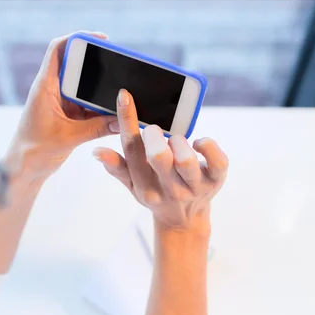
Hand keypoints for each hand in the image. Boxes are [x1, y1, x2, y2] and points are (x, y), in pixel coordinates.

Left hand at [9, 32, 119, 180]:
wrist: (24, 170)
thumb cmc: (34, 151)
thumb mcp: (68, 138)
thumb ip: (96, 128)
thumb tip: (121, 119)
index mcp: (45, 87)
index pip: (58, 50)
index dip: (78, 38)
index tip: (101, 38)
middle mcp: (53, 90)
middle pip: (76, 65)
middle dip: (97, 64)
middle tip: (119, 64)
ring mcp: (61, 103)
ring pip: (85, 87)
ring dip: (101, 90)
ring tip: (121, 91)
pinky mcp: (68, 116)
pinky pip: (88, 106)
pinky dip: (101, 108)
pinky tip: (115, 112)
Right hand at [93, 89, 227, 233]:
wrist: (185, 219)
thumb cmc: (156, 193)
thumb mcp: (133, 184)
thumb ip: (116, 167)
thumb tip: (97, 151)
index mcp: (145, 188)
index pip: (132, 151)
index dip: (127, 120)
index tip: (125, 95)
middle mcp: (169, 190)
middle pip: (158, 156)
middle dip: (154, 134)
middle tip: (154, 133)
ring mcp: (195, 187)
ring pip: (186, 158)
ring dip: (178, 142)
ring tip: (176, 143)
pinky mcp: (217, 180)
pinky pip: (217, 159)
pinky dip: (206, 144)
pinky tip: (197, 144)